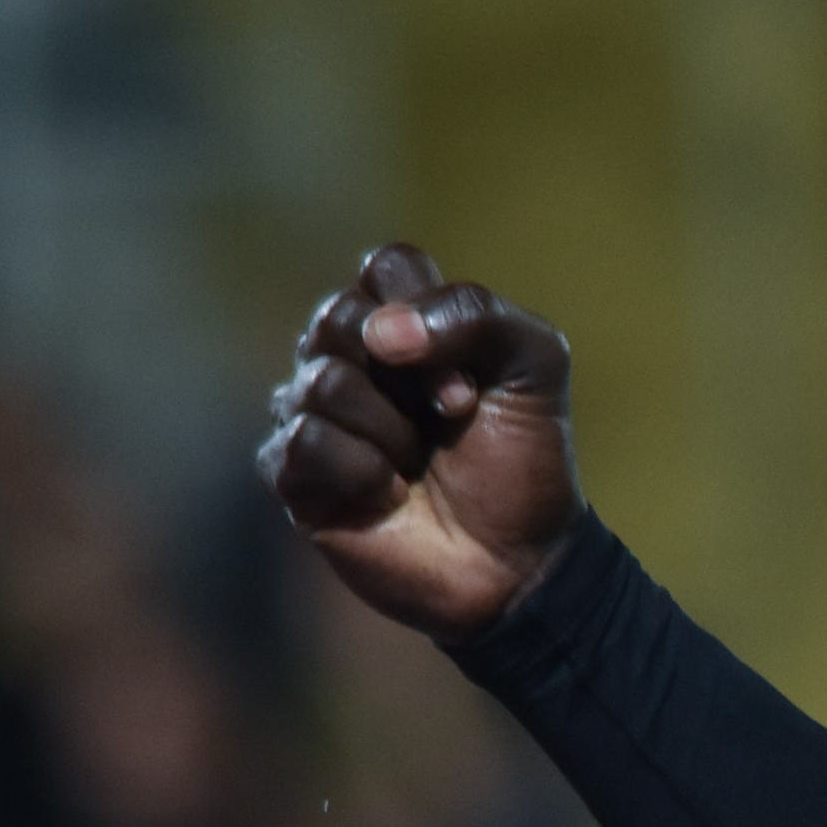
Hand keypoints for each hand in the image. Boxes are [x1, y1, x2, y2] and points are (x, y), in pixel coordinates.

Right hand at [257, 243, 582, 639]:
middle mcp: (348, 357)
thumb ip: (478, 313)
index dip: (429, 315)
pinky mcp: (291, 471)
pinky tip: (388, 495)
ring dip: (393, 433)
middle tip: (452, 419)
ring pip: (323, 381)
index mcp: (403, 321)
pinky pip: (306, 440)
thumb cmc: (523, 462)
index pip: (387, 266)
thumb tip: (380, 332)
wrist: (518, 560)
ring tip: (418, 465)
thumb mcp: (535, 365)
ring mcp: (312, 411)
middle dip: (413, 378)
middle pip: (341, 317)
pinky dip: (363, 472)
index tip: (471, 378)